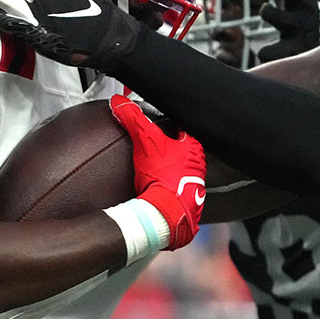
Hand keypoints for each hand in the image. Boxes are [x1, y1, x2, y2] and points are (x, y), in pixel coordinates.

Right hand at [109, 95, 204, 249]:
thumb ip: (133, 119)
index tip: (157, 129)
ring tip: (154, 171)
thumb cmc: (162, 179)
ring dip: (169, 172)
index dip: (168, 128)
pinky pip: (178, 192)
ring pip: (182, 173)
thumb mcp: (145, 141)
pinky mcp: (188, 204)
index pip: (182, 130)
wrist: (165, 215)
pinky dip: (168, 190)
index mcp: (194, 149)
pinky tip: (157, 191)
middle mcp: (199, 167)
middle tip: (153, 151)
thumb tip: (120, 103)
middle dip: (169, 151)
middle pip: (183, 152)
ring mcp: (195, 187)